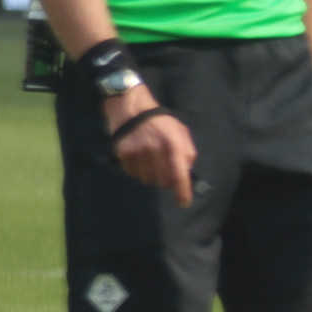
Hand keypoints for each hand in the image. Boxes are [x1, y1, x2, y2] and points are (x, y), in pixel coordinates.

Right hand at [102, 84, 194, 205]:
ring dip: (149, 174)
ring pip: (146, 179)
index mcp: (173, 145)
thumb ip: (187, 152)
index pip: (179, 175)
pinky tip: (137, 156)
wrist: (131, 108)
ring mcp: (138, 153)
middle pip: (162, 182)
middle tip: (163, 169)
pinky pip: (132, 173)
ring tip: (148, 160)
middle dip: (165, 180)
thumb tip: (186, 172)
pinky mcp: (123, 154)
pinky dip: (136, 169)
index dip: (182, 192)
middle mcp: (156, 151)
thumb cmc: (159, 121)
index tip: (183, 203)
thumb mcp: (180, 131)